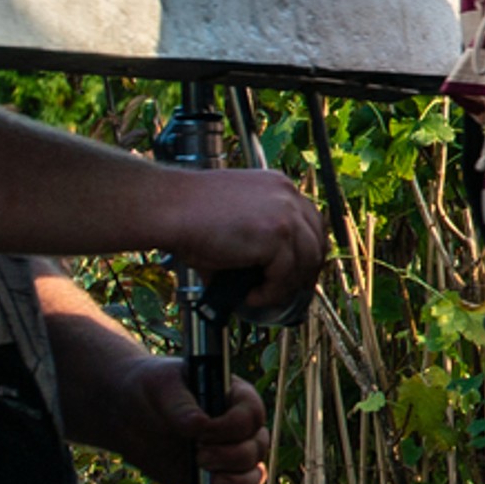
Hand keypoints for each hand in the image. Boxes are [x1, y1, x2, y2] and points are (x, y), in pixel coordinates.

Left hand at [97, 355, 271, 483]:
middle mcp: (240, 428)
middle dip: (231, 458)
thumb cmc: (150, 390)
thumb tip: (199, 425)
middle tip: (199, 458)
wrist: (129, 414)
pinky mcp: (217, 480)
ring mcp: (230, 455)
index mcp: (235, 398)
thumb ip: (181, 405)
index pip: (250, 415)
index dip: (231, 428)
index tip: (200, 433)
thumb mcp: (161, 386)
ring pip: (255, 475)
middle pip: (256, 448)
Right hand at [157, 169, 325, 314]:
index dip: (305, 251)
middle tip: (285, 291)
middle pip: (316, 241)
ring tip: (264, 296)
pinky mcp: (277, 234)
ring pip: (306, 261)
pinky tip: (252, 297)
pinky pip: (285, 274)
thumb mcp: (233, 220)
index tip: (295, 272)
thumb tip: (263, 276)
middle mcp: (288, 195)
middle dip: (304, 271)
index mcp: (278, 187)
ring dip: (287, 285)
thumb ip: (257, 240)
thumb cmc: (187, 216)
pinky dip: (271, 292)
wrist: (168, 208)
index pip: (310, 222)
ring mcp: (286, 214)